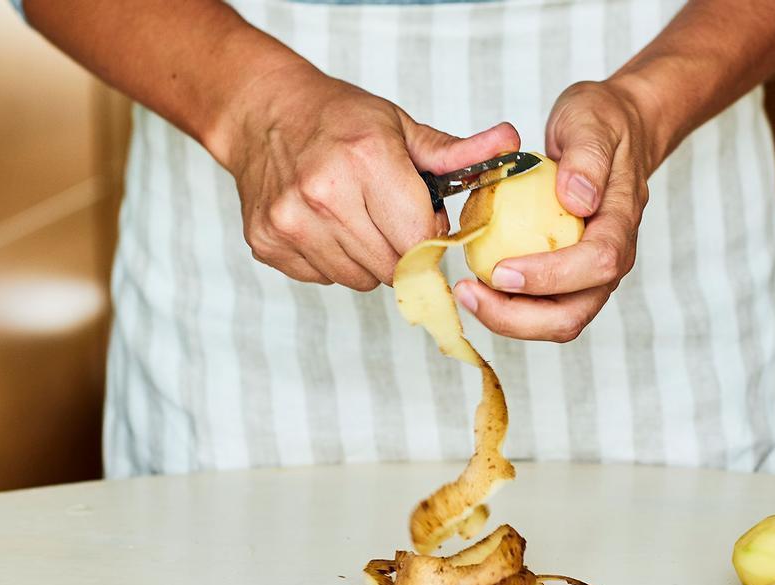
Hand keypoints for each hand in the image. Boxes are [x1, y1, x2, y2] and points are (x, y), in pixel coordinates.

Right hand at [222, 62, 518, 288]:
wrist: (262, 114)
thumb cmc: (339, 119)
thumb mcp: (401, 127)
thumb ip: (457, 152)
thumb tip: (512, 144)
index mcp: (366, 161)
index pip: (421, 240)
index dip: (432, 239)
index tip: (428, 225)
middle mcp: (324, 194)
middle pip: (393, 267)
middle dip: (403, 252)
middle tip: (390, 218)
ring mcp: (291, 223)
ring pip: (360, 280)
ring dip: (369, 259)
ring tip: (356, 218)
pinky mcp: (268, 244)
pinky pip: (325, 278)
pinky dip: (334, 260)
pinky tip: (326, 224)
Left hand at [452, 79, 652, 341]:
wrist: (614, 132)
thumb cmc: (603, 125)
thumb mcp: (592, 122)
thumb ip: (587, 158)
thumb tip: (577, 199)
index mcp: (621, 224)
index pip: (597, 264)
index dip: (550, 276)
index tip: (501, 271)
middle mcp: (610, 260)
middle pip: (573, 315)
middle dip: (519, 318)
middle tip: (469, 294)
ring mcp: (589, 275)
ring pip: (554, 322)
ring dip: (507, 318)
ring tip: (466, 293)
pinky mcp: (567, 277)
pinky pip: (538, 307)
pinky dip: (506, 306)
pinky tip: (474, 285)